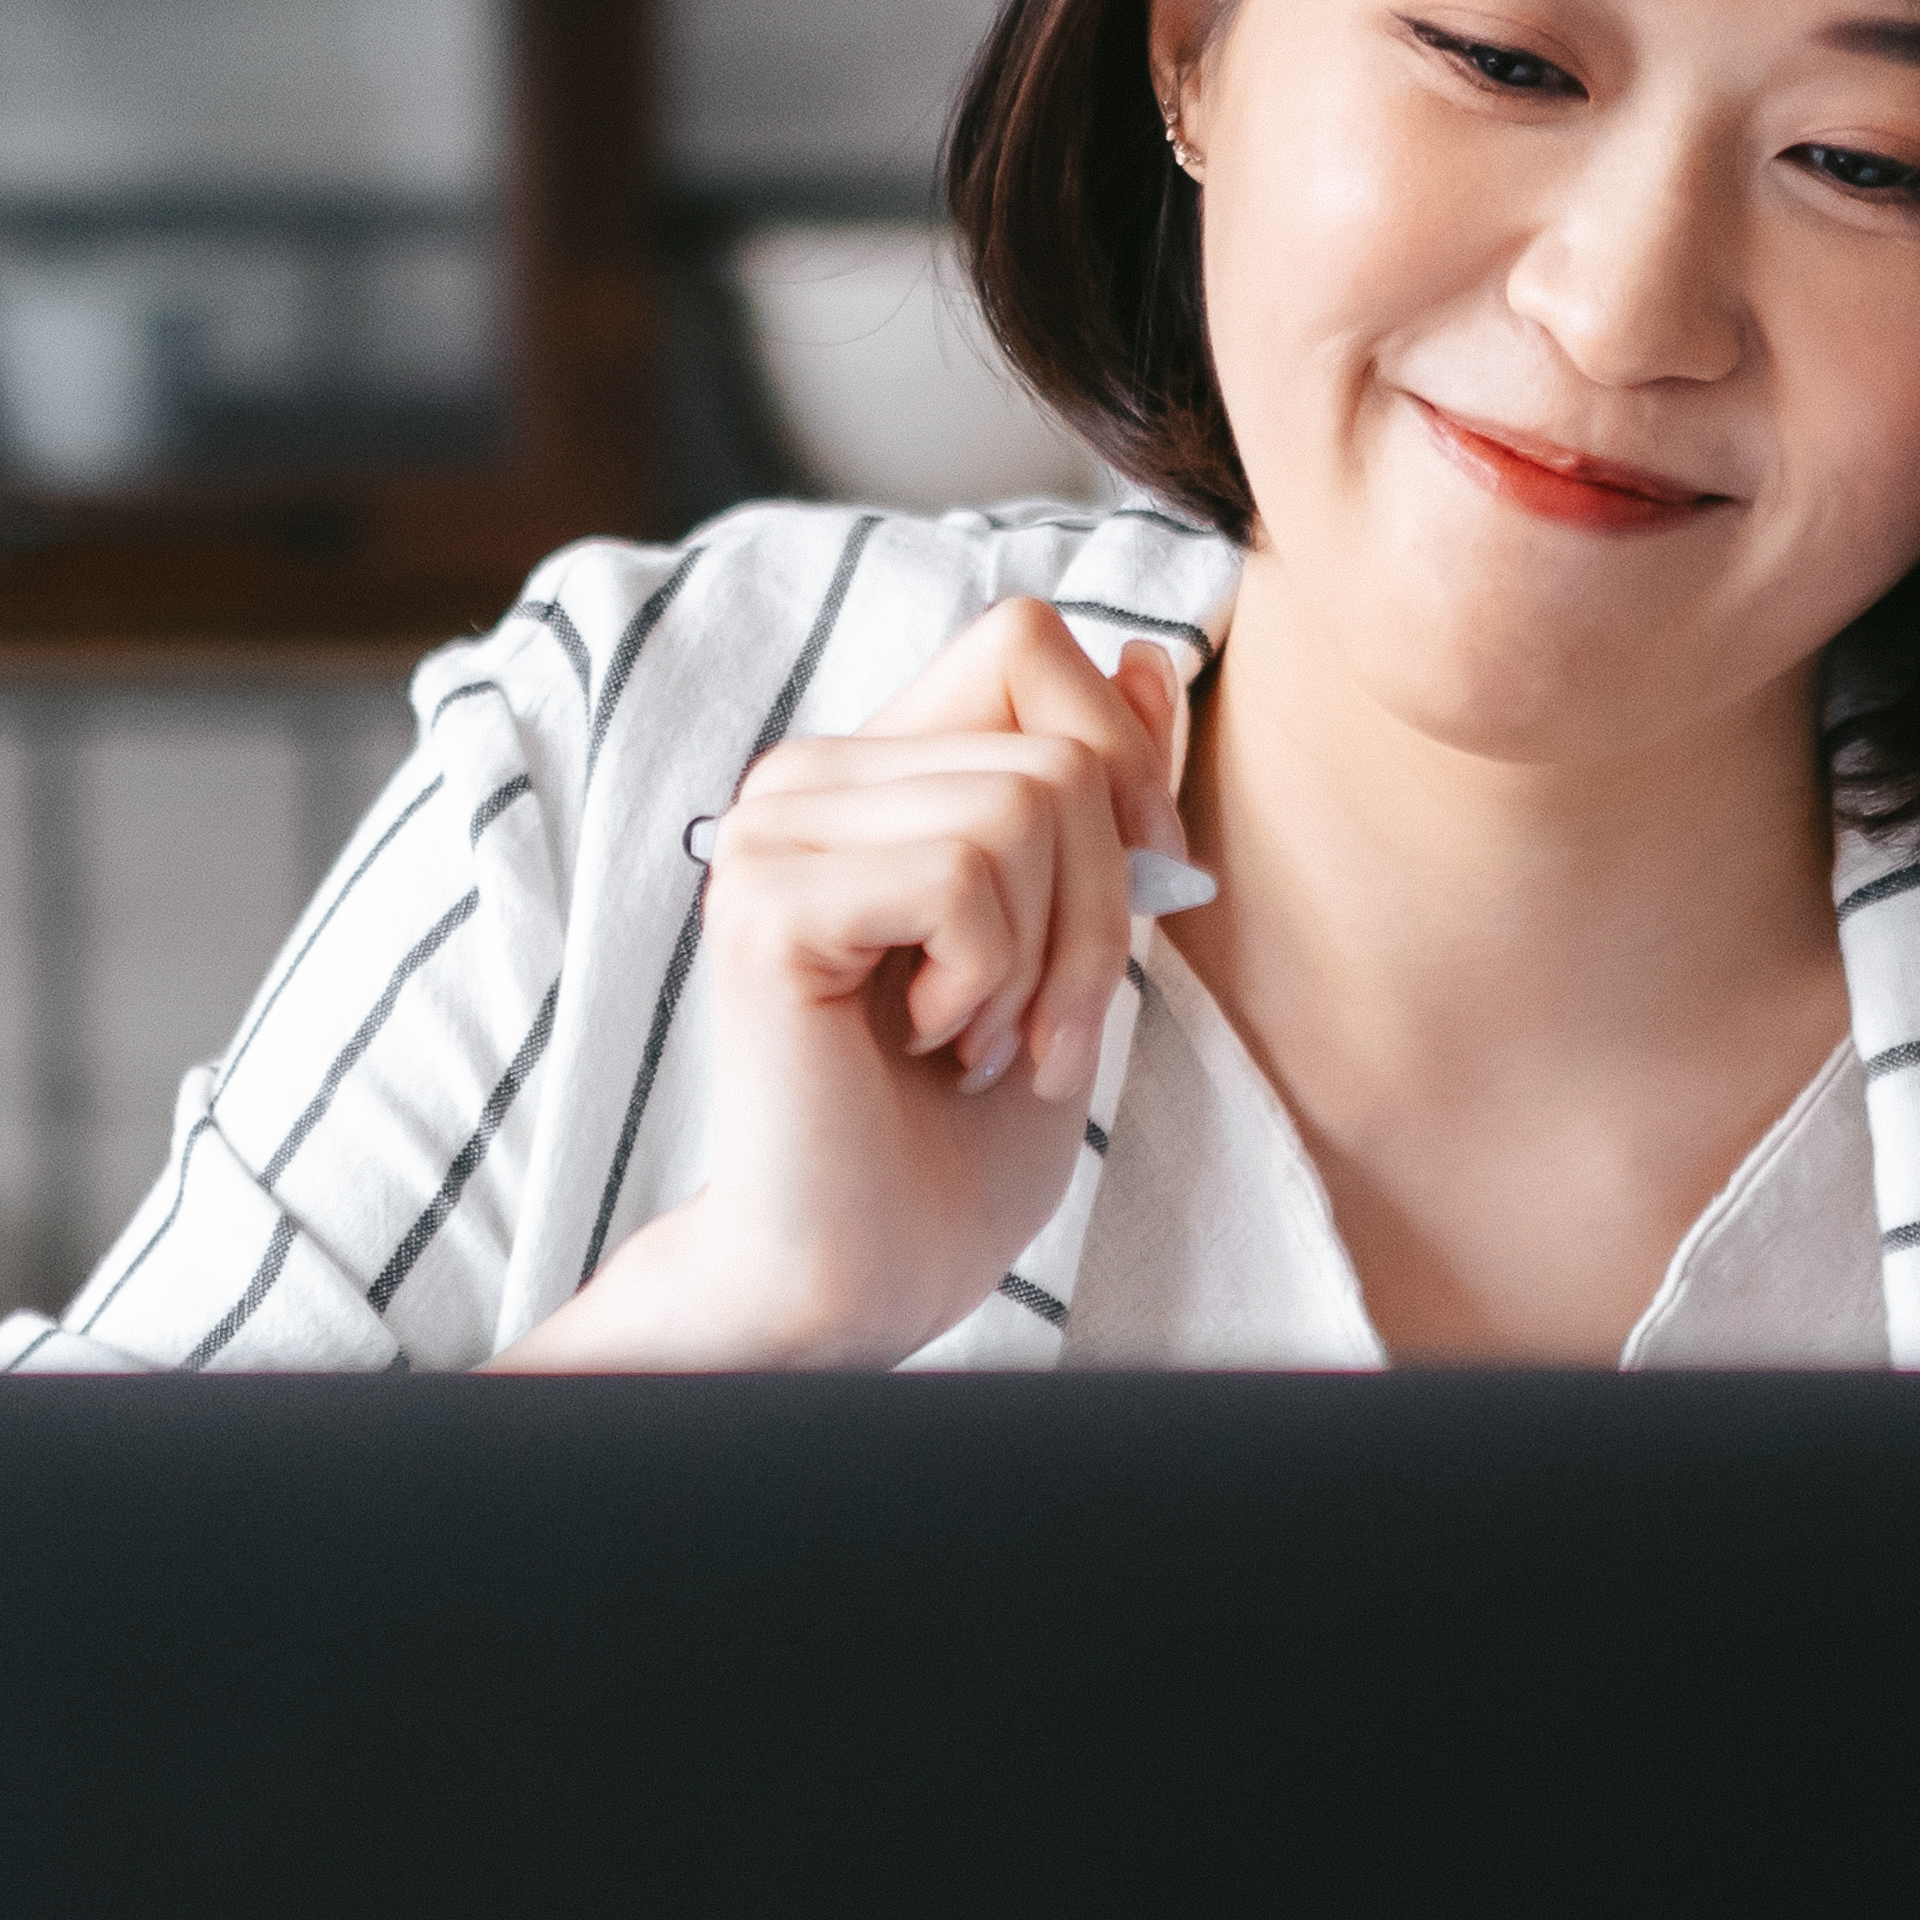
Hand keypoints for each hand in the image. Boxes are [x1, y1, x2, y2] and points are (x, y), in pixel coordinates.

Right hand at [510, 601, 1191, 1372]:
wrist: (864, 1276)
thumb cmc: (956, 1138)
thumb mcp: (1076, 939)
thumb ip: (1101, 799)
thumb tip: (1152, 657)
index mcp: (871, 772)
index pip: (1027, 643)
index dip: (1119, 761)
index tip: (1127, 902)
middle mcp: (805, 780)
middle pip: (1055, 744)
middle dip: (1103, 909)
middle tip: (1041, 1030)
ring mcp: (773, 833)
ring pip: (1024, 806)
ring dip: (1048, 962)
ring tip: (983, 1044)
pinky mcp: (767, 903)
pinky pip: (964, 875)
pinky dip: (990, 981)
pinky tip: (931, 1045)